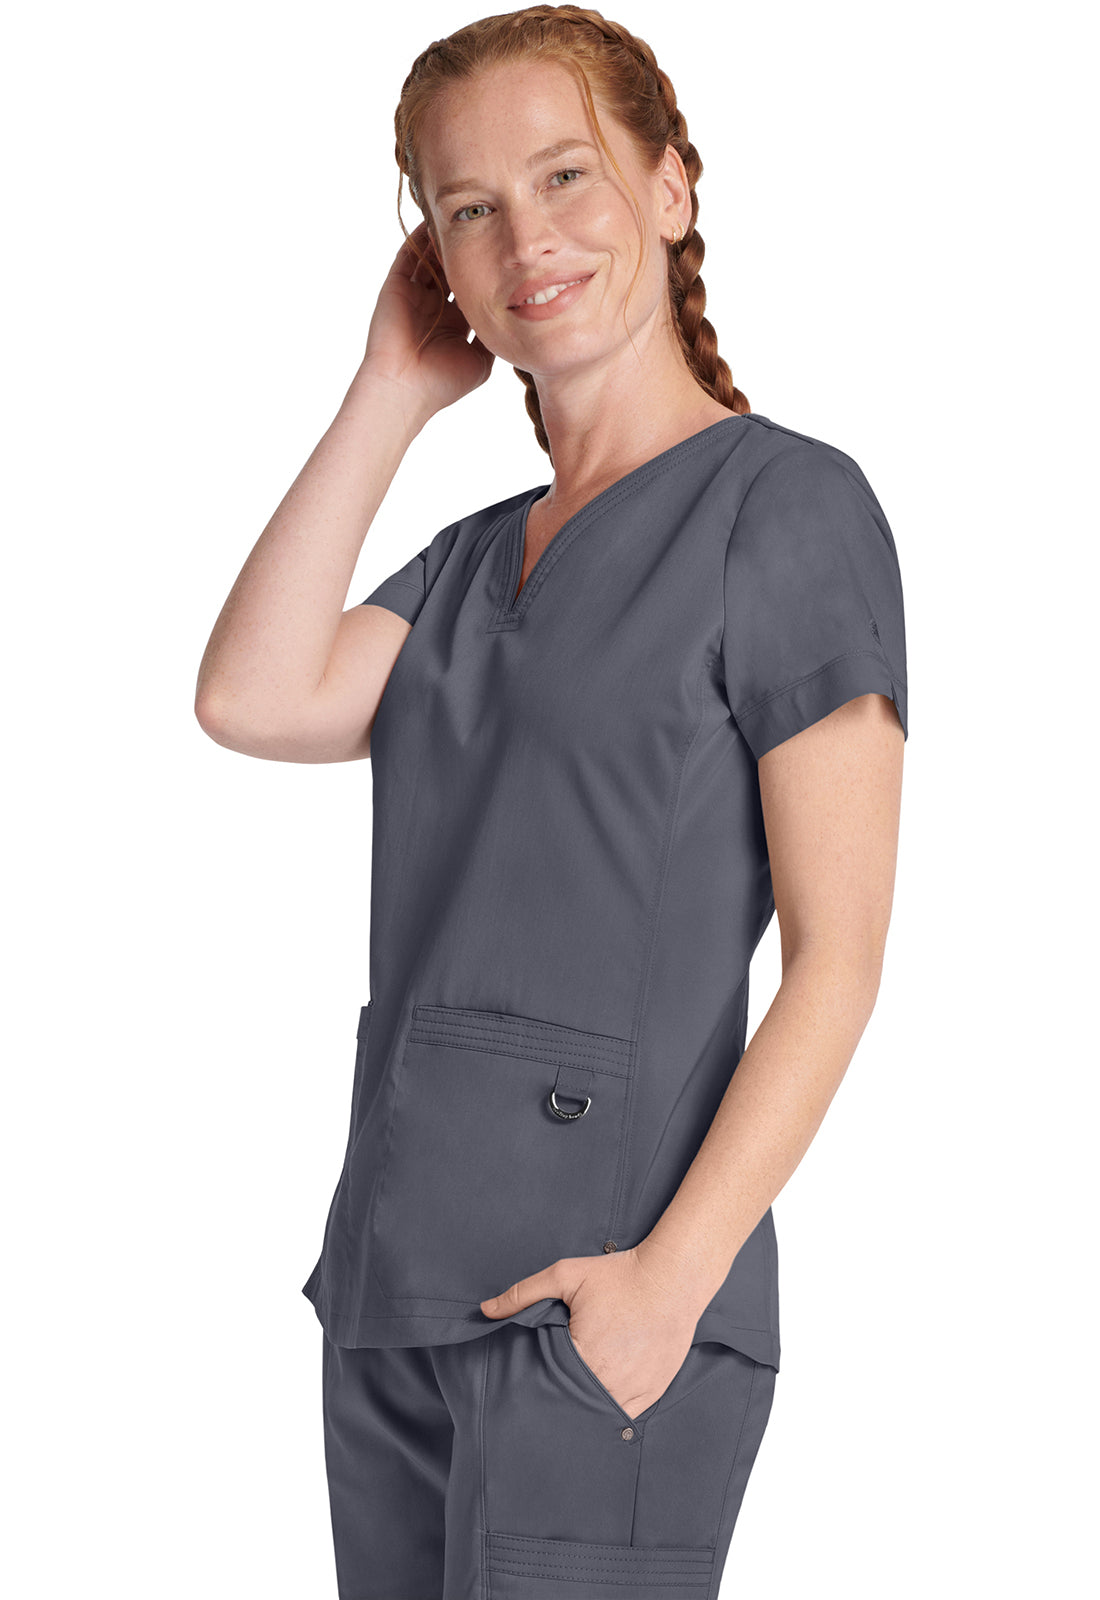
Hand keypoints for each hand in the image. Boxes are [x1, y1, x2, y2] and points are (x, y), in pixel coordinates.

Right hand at [360, 220, 494, 418]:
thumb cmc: (443, 382)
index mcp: (454, 322)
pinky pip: (410, 253)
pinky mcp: (397, 286)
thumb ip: (493, 334)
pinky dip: (421, 236)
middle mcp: (435, 304)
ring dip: (445, 239)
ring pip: (432, 257)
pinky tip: (437, 220)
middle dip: (469, 250)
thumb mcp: (481, 360)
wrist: (406, 388)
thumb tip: (516, 315)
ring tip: (465, 216)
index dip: (487, 271)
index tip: (507, 254)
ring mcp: (415, 294)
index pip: (473, 287)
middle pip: (454, 268)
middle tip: (490, 224)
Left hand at [479, 1240, 707, 1419]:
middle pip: (574, 1404)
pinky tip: (601, 1402)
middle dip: (561, 1401)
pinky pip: (626, 1415)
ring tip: (573, 1402)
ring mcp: (635, 1391)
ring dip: (587, 1409)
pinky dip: (613, 1410)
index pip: (548, 1386)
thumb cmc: (619, 1276)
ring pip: (600, 1415)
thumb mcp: (566, 1276)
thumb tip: (485, 1310)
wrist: (673, 1277)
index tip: (529, 1387)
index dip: (538, 1386)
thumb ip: (523, 1294)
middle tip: (550, 1396)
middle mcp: (610, 1382)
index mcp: (583, 1357)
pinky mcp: (654, 1392)